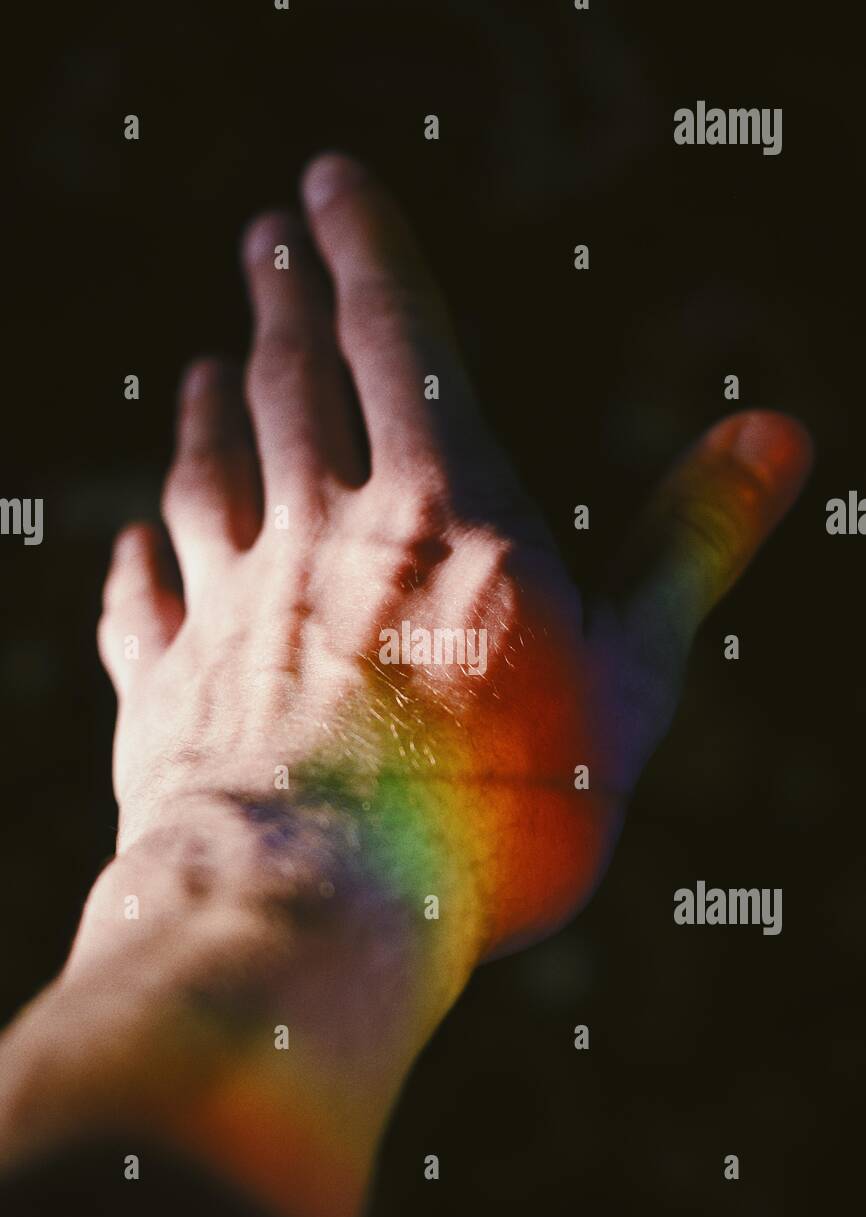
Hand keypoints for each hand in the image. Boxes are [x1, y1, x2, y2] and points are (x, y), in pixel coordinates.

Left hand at [95, 152, 812, 964]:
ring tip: (202, 371)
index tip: (326, 179)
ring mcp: (229, 611)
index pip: (395, 339)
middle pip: (288, 384)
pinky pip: (140, 604)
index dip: (363, 248)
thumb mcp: (630, 679)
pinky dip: (138, 564)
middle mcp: (317, 537)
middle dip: (277, 298)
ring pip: (206, 477)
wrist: (312, 909)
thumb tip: (779, 432)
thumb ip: (687, 547)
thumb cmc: (494, 811)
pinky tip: (132, 545)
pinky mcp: (165, 693)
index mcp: (439, 517)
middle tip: (261, 238)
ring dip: (205, 415)